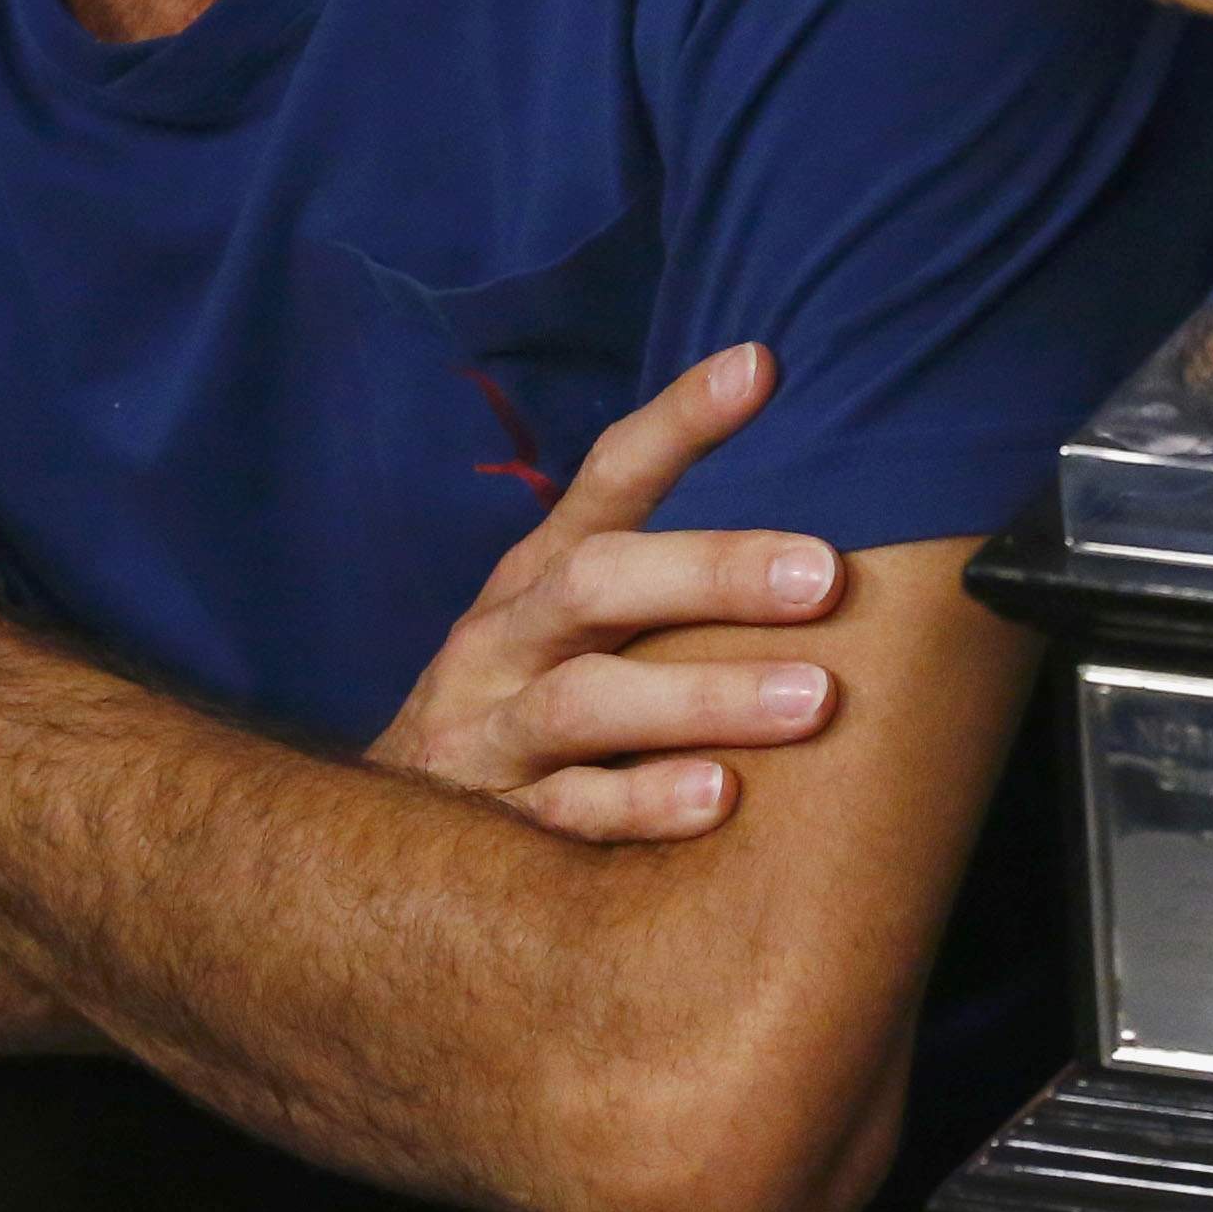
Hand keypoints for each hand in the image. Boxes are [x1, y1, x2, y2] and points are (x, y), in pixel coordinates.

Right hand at [368, 342, 844, 842]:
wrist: (387, 846)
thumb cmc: (529, 715)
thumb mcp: (575, 634)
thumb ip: (667, 588)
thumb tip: (823, 545)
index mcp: (537, 575)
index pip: (608, 478)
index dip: (678, 420)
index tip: (761, 365)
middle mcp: (505, 638)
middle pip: (598, 580)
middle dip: (714, 571)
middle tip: (825, 574)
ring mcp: (488, 731)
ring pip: (585, 698)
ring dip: (702, 696)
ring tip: (812, 700)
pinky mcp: (490, 827)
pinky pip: (567, 812)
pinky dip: (642, 802)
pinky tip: (719, 799)